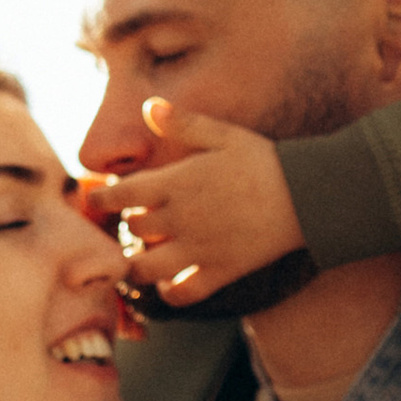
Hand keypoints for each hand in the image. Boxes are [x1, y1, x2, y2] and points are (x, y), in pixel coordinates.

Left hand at [86, 104, 307, 303]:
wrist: (305, 195)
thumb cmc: (263, 160)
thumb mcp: (223, 134)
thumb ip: (183, 123)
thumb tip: (149, 106)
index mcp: (175, 183)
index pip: (119, 195)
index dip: (99, 199)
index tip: (95, 200)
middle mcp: (179, 219)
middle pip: (132, 231)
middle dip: (128, 226)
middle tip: (136, 221)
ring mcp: (197, 249)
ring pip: (145, 268)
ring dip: (137, 264)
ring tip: (142, 257)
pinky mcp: (219, 272)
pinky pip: (182, 293)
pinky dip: (170, 291)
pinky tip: (171, 281)